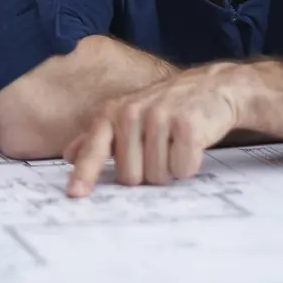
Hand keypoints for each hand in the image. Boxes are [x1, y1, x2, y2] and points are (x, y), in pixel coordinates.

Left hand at [64, 63, 248, 195]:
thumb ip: (99, 137)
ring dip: (169, 169)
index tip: (74, 194)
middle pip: (130, 177)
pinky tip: (192, 143)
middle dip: (146, 173)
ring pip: (157, 177)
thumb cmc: (166, 109)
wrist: (213, 88)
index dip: (85, 173)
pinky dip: (189, 164)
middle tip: (158, 149)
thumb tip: (69, 155)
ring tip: (175, 143)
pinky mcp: (186, 126)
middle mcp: (131, 113)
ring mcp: (158, 117)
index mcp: (112, 113)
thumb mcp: (128, 116)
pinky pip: (182, 169)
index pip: (94, 147)